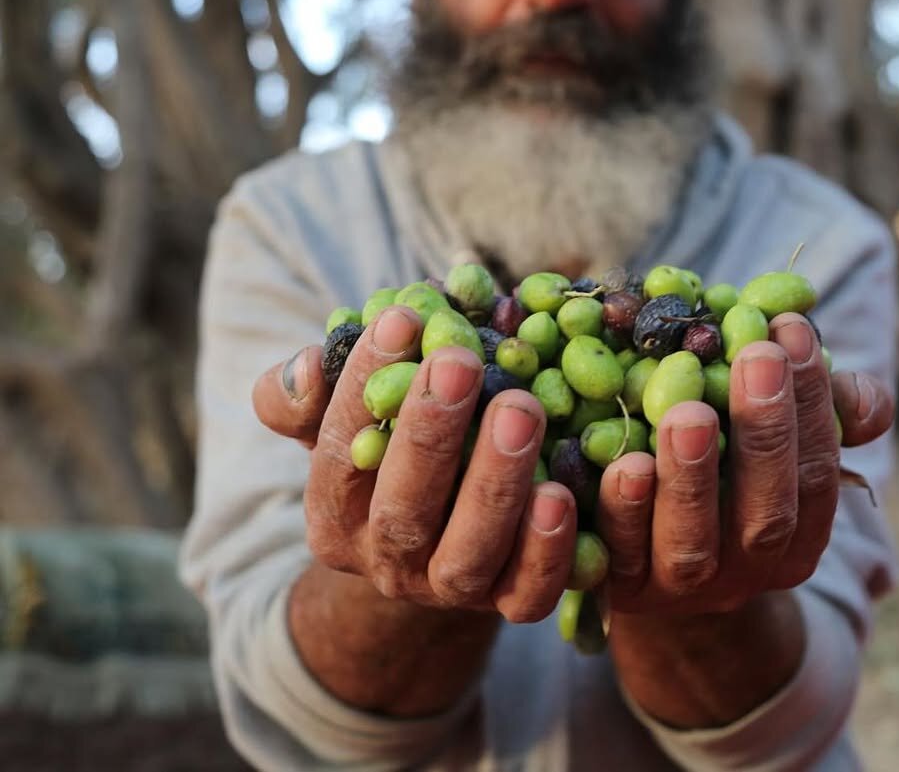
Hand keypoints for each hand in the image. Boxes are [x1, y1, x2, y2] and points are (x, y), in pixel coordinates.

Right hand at [252, 306, 578, 622]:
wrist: (443, 540)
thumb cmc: (394, 450)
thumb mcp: (342, 418)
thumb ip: (305, 394)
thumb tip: (306, 367)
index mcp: (334, 514)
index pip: (340, 449)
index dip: (366, 384)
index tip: (402, 319)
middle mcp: (386, 562)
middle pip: (402, 510)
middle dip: (430, 433)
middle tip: (460, 360)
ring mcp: (448, 591)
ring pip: (467, 554)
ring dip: (494, 481)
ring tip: (522, 409)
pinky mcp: (510, 606)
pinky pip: (530, 592)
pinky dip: (549, 547)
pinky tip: (565, 491)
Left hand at [596, 312, 893, 615]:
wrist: (640, 561)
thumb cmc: (720, 473)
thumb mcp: (772, 442)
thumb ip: (822, 415)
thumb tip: (867, 399)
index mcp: (798, 538)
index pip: (818, 474)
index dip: (812, 403)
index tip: (792, 329)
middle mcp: (747, 573)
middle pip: (767, 514)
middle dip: (765, 432)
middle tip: (755, 357)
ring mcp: (681, 588)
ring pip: (693, 543)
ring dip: (692, 476)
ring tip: (688, 415)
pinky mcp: (620, 587)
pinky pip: (621, 556)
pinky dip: (624, 510)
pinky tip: (623, 463)